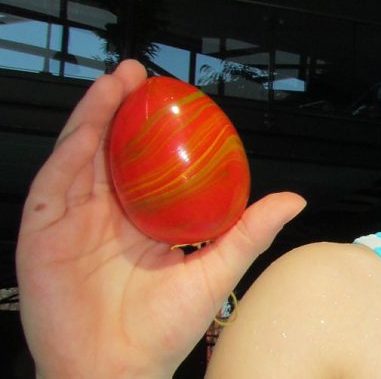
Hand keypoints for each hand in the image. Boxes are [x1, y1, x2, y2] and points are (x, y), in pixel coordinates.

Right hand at [16, 60, 305, 378]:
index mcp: (140, 219)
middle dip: (120, 108)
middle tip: (140, 76)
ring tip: (116, 82)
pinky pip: (54, 183)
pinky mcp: (41, 233)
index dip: (152, 127)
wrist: (118, 370)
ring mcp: (71, 221)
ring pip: (79, 155)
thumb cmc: (163, 330)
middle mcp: (104, 214)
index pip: (143, 161)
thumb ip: (251, 231)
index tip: (170, 97)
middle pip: (109, 149)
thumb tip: (293, 200)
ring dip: (94, 115)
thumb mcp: (216, 270)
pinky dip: (68, 150)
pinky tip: (87, 125)